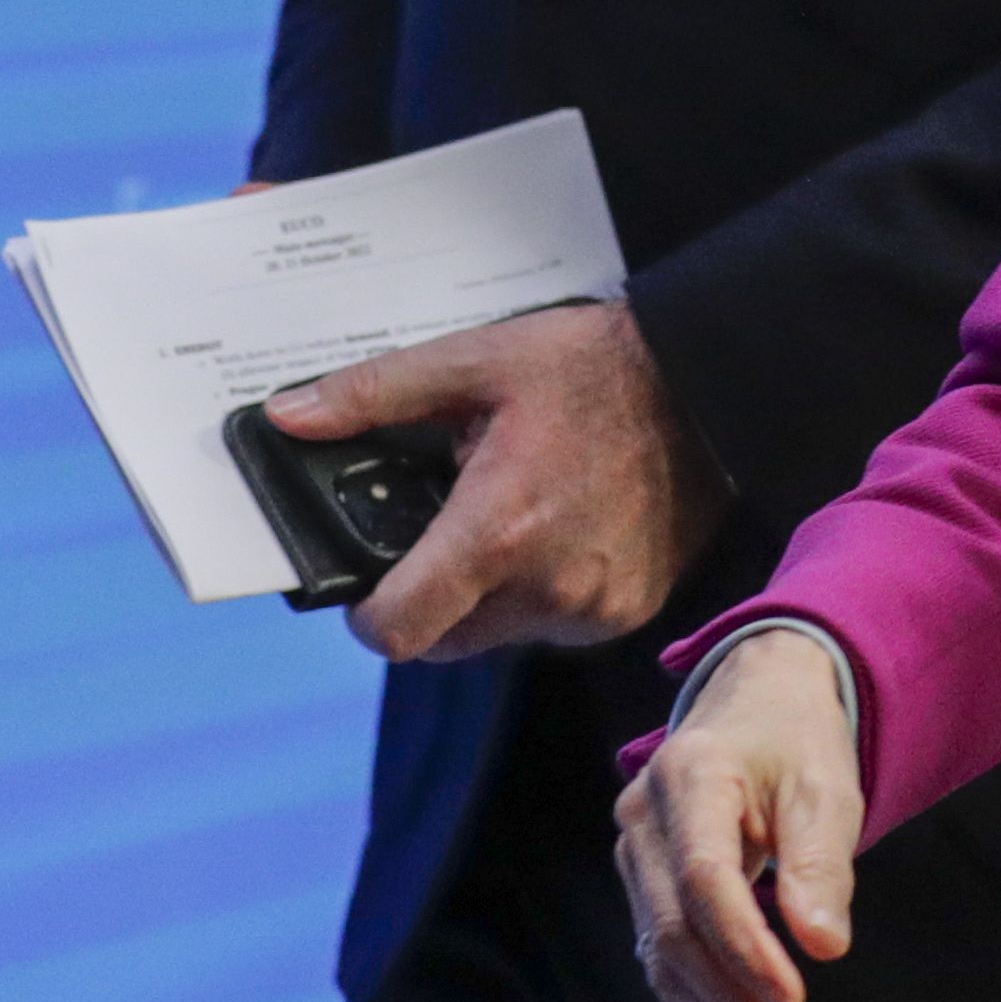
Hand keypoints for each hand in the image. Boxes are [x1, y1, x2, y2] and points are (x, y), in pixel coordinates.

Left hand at [262, 299, 731, 659]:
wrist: (710, 383)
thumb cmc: (593, 366)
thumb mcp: (477, 360)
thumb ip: (375, 394)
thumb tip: (290, 414)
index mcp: (497, 531)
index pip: (397, 632)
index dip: (366, 616)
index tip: (368, 587)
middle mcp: (548, 588)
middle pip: (444, 642)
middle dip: (427, 601)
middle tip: (446, 532)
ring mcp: (594, 608)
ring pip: (500, 635)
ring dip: (488, 598)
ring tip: (515, 518)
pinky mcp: (629, 610)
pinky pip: (557, 626)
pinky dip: (545, 594)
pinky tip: (563, 529)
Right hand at [617, 631, 865, 1001]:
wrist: (757, 698)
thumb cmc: (796, 739)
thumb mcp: (826, 785)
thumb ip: (821, 863)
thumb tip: (823, 947)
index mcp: (690, 775)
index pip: (705, 877)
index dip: (745, 946)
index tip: (795, 998)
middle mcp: (644, 816)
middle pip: (676, 928)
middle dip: (737, 1000)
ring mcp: (635, 852)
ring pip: (663, 954)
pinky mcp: (643, 883)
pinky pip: (665, 953)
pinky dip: (708, 998)